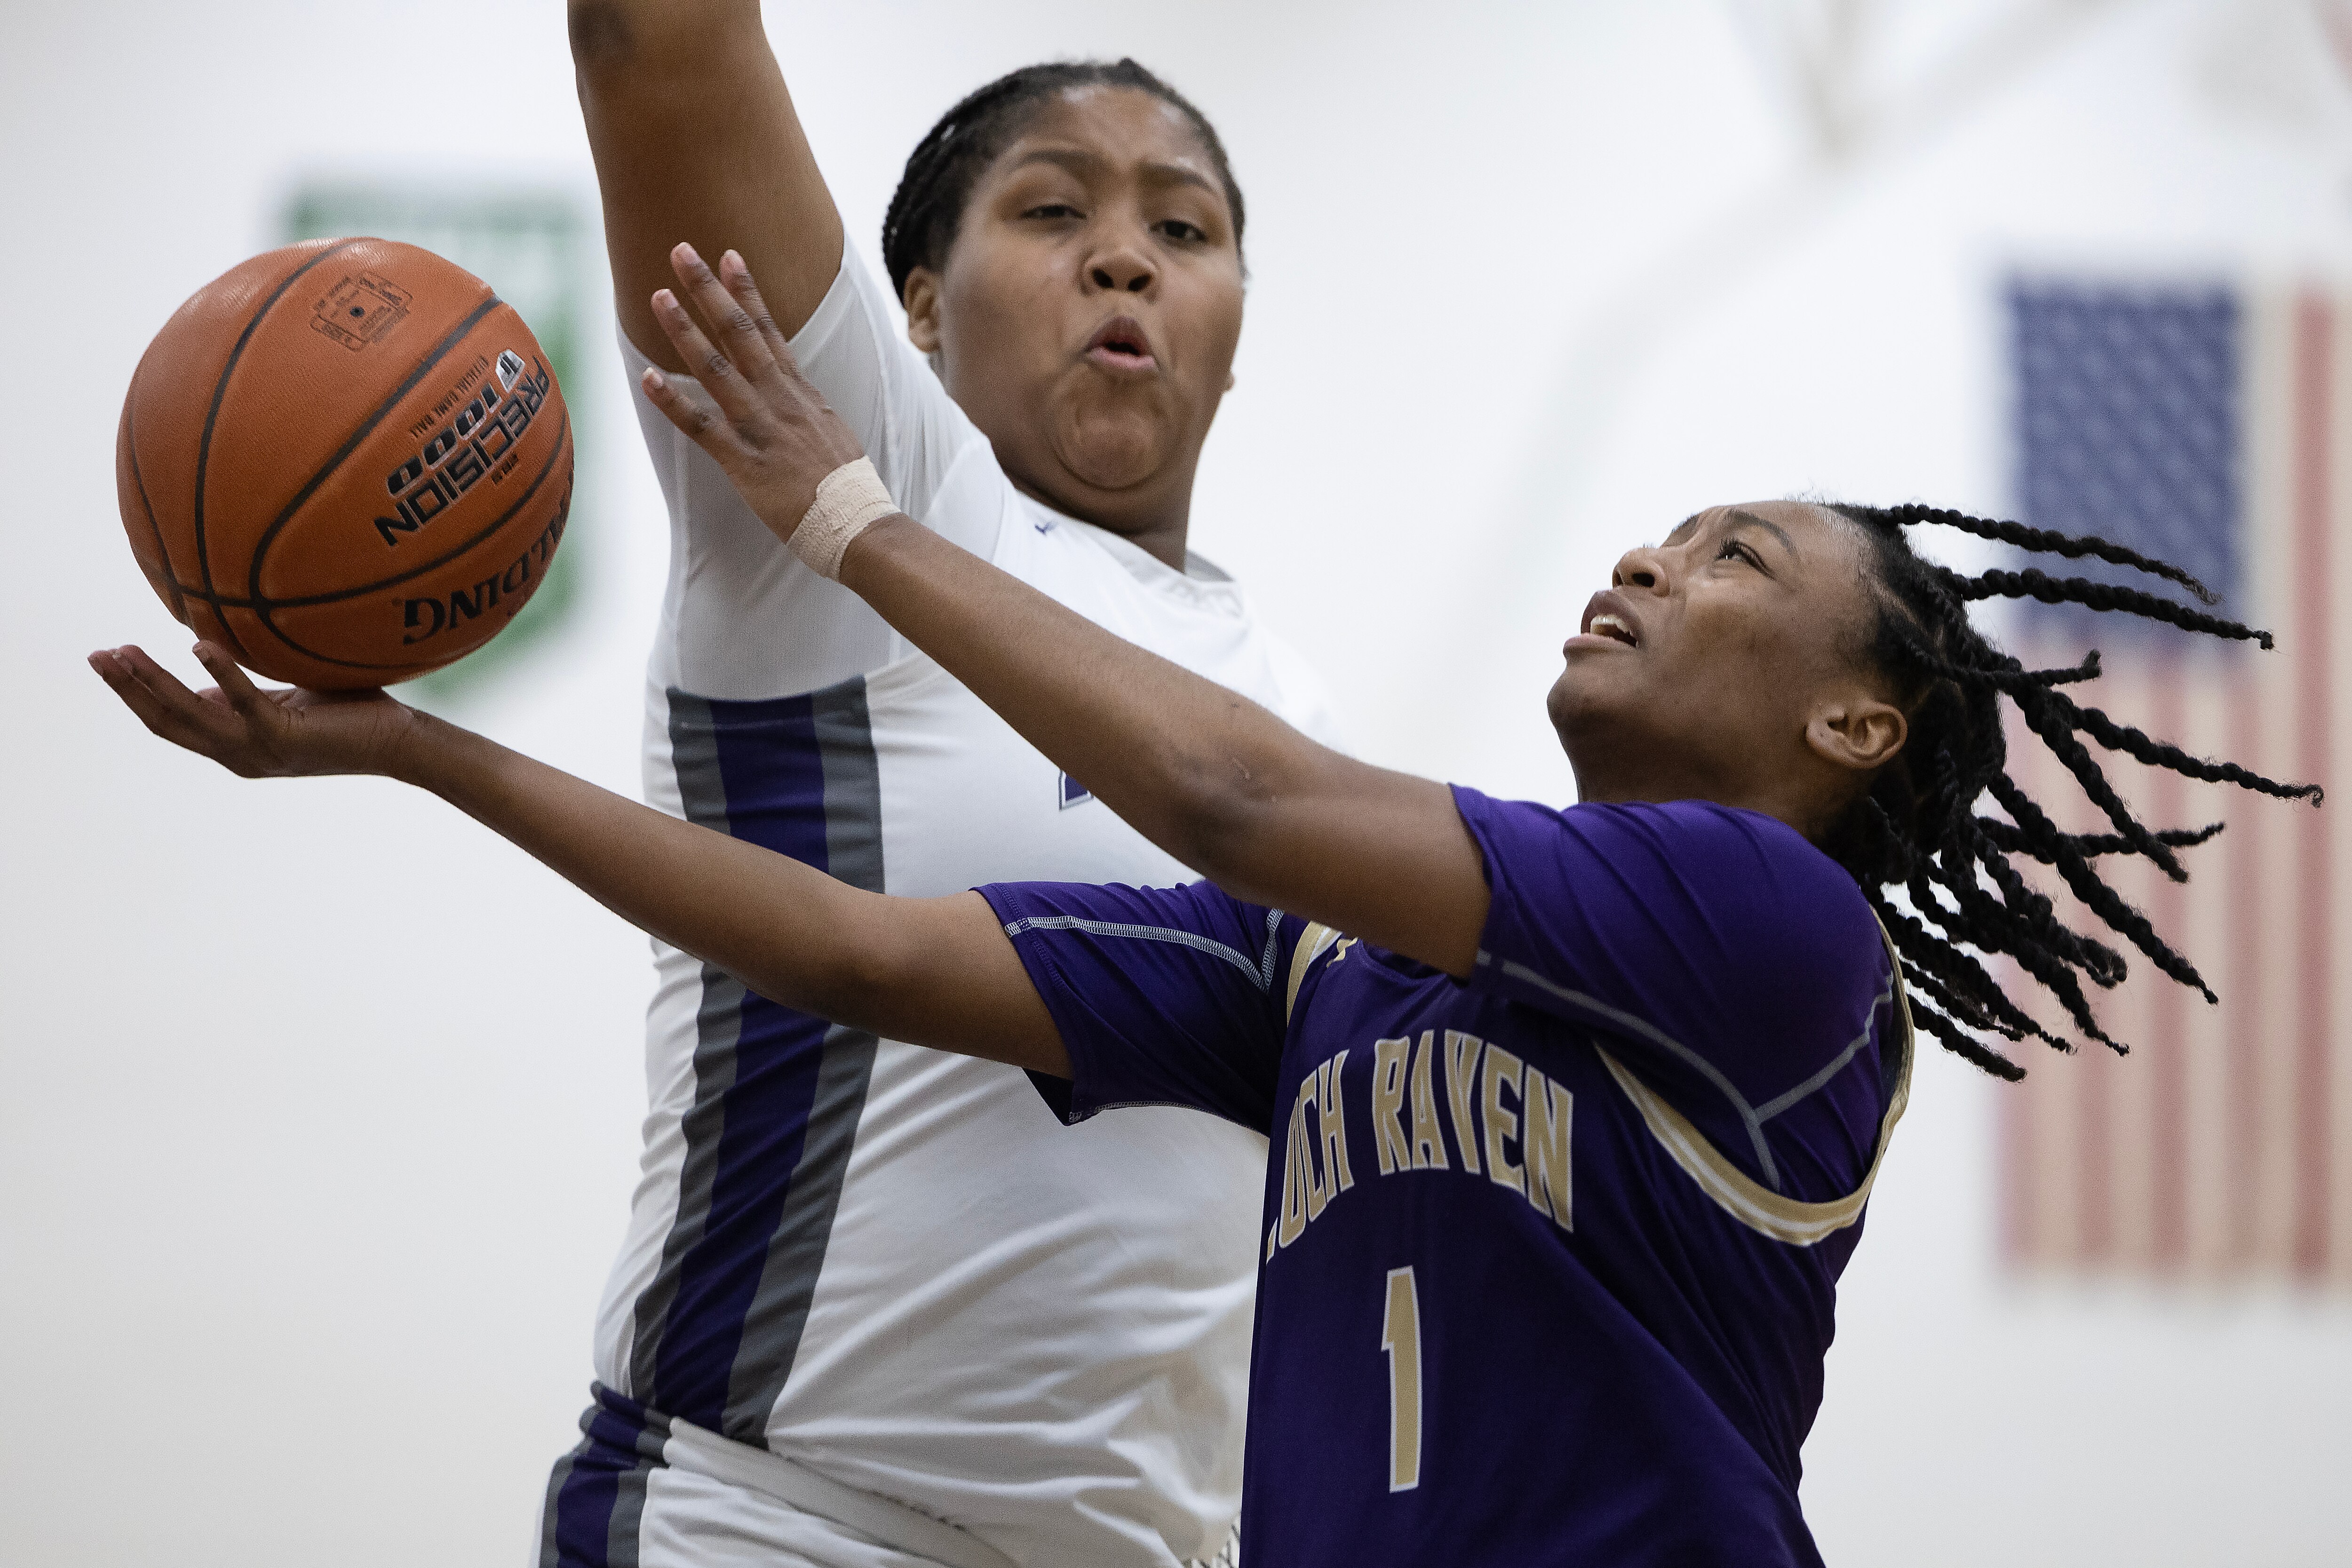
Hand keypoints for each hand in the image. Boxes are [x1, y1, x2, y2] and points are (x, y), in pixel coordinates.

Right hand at [89, 642, 423, 780]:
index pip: (169, 722)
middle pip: (165, 723)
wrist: (400, 744)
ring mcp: (258, 750)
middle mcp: (238, 754)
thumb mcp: (283, 701)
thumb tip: (204, 675)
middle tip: (96, 656)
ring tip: (123, 652)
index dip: (134, 695)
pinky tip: (197, 647)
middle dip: (127, 689)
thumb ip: (244, 694)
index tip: (107, 660)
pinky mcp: (285, 738)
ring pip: (190, 717)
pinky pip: (244, 702)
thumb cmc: (350, 715)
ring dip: (152, 683)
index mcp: (234, 745)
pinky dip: (219, 674)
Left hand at [638, 243, 869, 550]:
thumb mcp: (832, 433)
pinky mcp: (744, 461)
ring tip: (658, 296)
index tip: (729, 255)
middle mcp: (779, 400)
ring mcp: (760, 427)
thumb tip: (797, 397)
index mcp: (800, 393)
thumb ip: (808, 410)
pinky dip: (672, 401)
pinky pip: (700, 426)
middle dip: (709, 290)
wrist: (857, 525)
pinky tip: (646, 377)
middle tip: (681, 252)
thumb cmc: (846, 488)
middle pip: (740, 333)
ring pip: (717, 368)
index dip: (747, 291)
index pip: (770, 329)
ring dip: (685, 330)